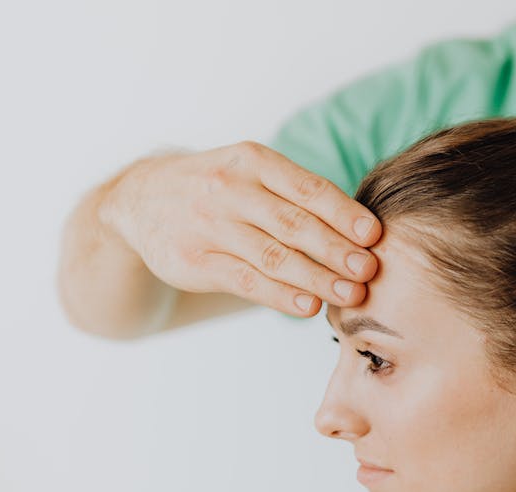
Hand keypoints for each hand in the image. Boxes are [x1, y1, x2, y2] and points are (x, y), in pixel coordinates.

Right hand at [100, 141, 381, 317]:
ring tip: (352, 295)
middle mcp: (229, 189)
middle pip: (294, 224)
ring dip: (317, 278)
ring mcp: (208, 225)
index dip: (343, 213)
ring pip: (273, 255)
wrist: (140, 201)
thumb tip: (366, 232)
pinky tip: (309, 306)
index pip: (307, 188)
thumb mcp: (252, 173)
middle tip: (371, 270)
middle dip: (337, 249)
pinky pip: (245, 281)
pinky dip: (281, 296)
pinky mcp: (193, 261)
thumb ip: (298, 195)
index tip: (375, 235)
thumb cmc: (220, 190)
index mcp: (253, 161)